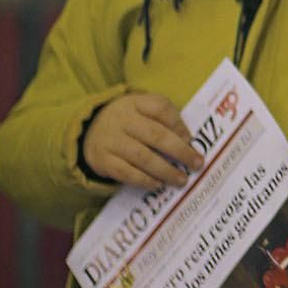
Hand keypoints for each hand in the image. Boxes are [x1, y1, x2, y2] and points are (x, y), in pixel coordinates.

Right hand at [81, 94, 200, 191]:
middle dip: (180, 151)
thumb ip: (165, 119)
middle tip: (197, 164)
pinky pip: (126, 172)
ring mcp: (110, 140)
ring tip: (181, 179)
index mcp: (135, 103)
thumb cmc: (128, 122)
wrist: (89, 131)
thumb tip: (186, 139)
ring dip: (165, 170)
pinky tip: (158, 183)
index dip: (178, 123)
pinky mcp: (102, 160)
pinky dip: (144, 180)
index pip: (160, 107)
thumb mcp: (143, 110)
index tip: (190, 139)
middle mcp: (121, 119)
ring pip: (142, 157)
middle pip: (155, 135)